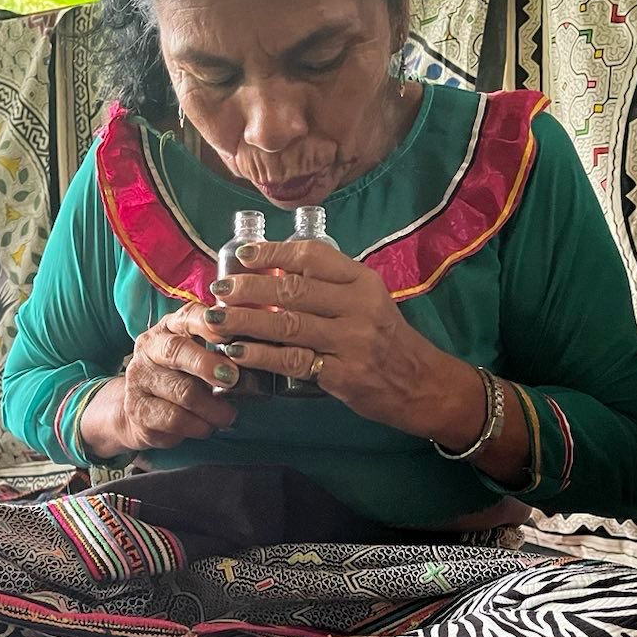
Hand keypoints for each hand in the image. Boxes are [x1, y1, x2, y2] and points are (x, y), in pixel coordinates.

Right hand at [78, 308, 240, 455]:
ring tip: (229, 416)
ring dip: (212, 407)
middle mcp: (149, 348)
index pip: (188, 317)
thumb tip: (258, 352)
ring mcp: (140, 379)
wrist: (142, 411)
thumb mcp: (198, 357)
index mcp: (169, 328)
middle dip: (207, 364)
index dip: (209, 325)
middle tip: (233, 378)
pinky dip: (198, 425)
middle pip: (176, 351)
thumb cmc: (181, 379)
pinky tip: (208, 427)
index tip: (231, 335)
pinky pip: (174, 419)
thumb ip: (221, 349)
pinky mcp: (138, 409)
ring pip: (180, 391)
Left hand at [201, 239, 486, 444]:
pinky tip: (238, 352)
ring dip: (245, 320)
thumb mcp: (367, 301)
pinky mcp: (344, 374)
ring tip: (217, 318)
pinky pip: (293, 361)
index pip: (312, 256)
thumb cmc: (386, 339)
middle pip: (293, 289)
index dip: (273, 252)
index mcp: (362, 281)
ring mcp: (352, 341)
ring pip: (288, 324)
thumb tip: (274, 273)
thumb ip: (330, 287)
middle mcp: (359, 306)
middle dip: (249, 287)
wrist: (420, 383)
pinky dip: (261, 355)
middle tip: (219, 288)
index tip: (243, 255)